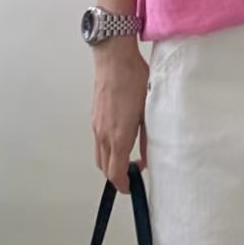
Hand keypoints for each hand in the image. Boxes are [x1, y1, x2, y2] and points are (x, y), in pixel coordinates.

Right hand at [91, 41, 148, 193]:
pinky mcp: (94, 117)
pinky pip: (98, 141)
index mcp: (118, 136)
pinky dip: (107, 148)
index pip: (115, 173)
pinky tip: (122, 138)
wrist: (114, 57)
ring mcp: (96, 125)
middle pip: (104, 168)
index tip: (133, 187)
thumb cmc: (133, 79)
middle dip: (117, 176)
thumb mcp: (148, 110)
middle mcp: (103, 134)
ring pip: (99, 155)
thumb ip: (148, 137)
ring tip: (129, 156)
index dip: (124, 185)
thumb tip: (148, 157)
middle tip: (134, 172)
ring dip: (111, 162)